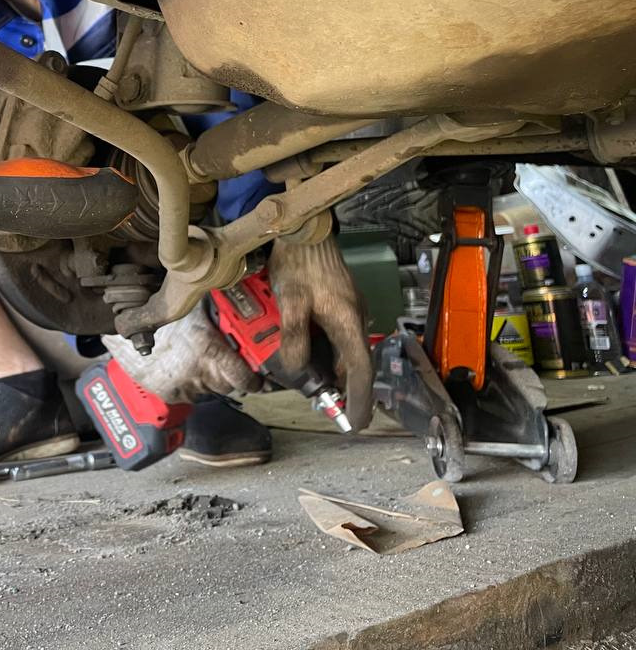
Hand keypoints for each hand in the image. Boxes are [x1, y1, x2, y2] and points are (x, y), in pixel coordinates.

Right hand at [102, 301, 260, 403]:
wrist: (124, 330)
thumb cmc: (160, 312)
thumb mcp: (195, 306)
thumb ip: (222, 313)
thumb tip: (250, 306)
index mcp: (207, 348)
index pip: (244, 378)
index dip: (254, 380)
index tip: (259, 379)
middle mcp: (198, 371)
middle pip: (230, 386)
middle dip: (231, 375)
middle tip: (226, 360)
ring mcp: (184, 385)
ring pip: (212, 390)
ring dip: (211, 378)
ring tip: (199, 358)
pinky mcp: (171, 394)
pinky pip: (193, 394)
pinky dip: (193, 384)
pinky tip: (184, 366)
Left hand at [268, 236, 372, 430]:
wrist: (304, 229)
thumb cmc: (299, 263)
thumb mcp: (291, 302)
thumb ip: (295, 338)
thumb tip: (299, 368)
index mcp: (348, 322)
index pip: (360, 372)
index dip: (360, 400)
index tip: (357, 422)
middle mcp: (356, 318)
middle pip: (355, 364)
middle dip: (346, 389)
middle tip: (333, 408)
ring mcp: (350, 309)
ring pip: (347, 350)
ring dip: (336, 370)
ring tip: (321, 387)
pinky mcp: (341, 301)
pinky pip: (340, 335)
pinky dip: (331, 352)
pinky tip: (314, 354)